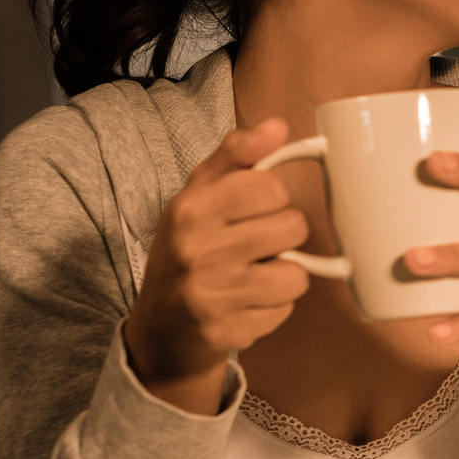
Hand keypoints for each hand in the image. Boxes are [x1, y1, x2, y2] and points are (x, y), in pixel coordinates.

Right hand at [123, 118, 310, 410]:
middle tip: (253, 247)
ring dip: (282, 276)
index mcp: (190, 209)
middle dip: (282, 237)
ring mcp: (211, 295)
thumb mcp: (198, 195)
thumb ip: (237, 155)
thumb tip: (277, 127)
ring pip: (296, 274)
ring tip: (252, 276)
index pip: (272, 188)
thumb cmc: (186, 251)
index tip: (254, 210)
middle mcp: (196, 251)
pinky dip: (272, 308)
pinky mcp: (226, 332)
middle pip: (292, 228)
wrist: (161, 328)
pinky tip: (245, 304)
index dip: (272, 199)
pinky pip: (285, 311)